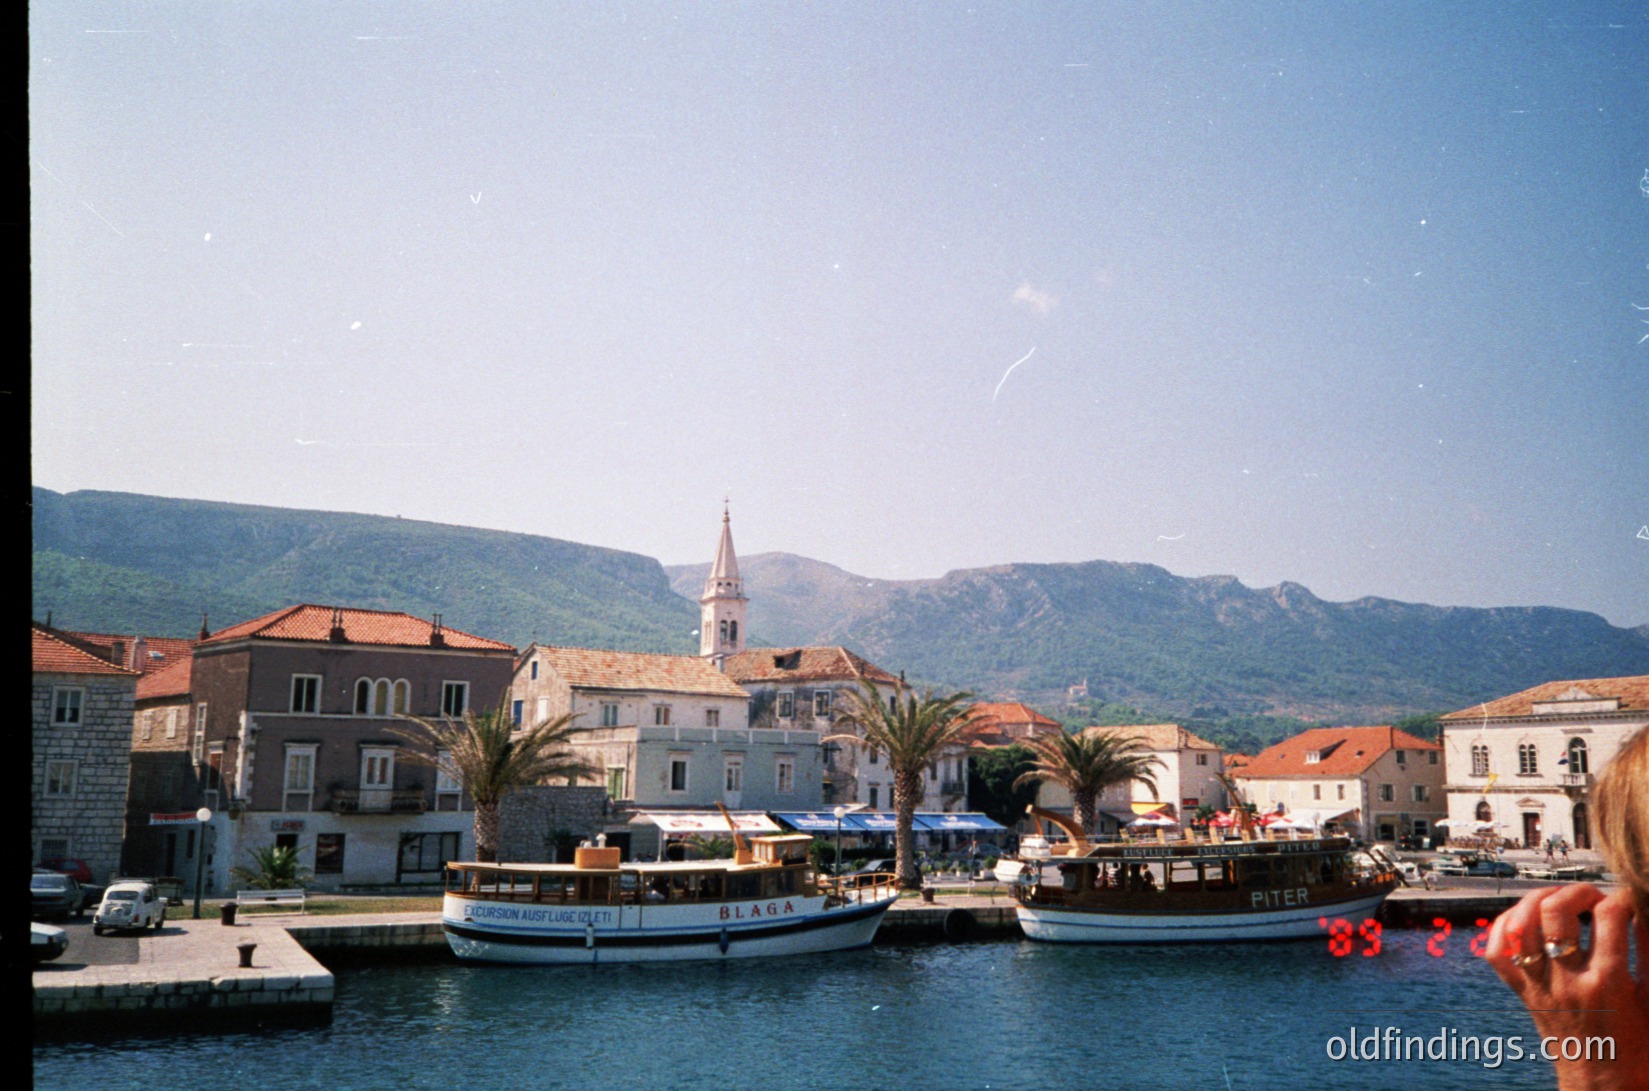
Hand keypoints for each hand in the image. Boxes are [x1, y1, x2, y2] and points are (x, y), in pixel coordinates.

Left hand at [1487, 885, 1648, 1089]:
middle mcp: (1567, 980)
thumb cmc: (1637, 1044)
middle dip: (1577, 890)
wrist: (1605, 1085)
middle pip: (1555, 911)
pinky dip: (1505, 927)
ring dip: (1540, 900)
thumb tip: (1641, 910)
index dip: (1621, 897)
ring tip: (1560, 900)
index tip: (1626, 899)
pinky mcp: (1522, 993)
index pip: (1609, 916)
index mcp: (1609, 983)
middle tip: (1593, 896)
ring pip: (1520, 924)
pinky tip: (1527, 919)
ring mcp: (1539, 985)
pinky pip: (1497, 950)